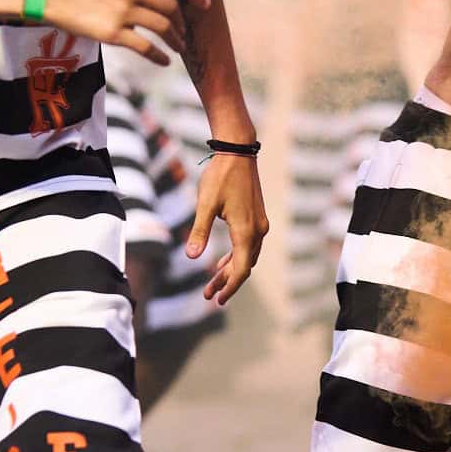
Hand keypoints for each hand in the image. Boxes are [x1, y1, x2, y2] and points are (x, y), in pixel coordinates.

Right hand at [44, 0, 208, 66]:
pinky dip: (159, 56)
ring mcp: (123, 10)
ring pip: (162, 27)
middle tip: (184, 31)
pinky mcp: (112, 32)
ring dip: (175, 40)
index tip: (205, 6)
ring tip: (178, 47)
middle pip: (171, 7)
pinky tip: (164, 61)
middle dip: (182, 22)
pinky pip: (144, 46)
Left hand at [188, 150, 267, 303]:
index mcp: (246, 231)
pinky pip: (248, 245)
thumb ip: (199, 232)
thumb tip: (191, 257)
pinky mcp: (256, 217)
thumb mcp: (205, 204)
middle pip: (244, 265)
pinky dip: (235, 256)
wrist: (238, 152)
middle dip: (226, 282)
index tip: (218, 299)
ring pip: (247, 256)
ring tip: (212, 283)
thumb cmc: (220, 176)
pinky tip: (221, 261)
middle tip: (209, 296)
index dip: (230, 286)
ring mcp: (259, 224)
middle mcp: (257, 230)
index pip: (241, 269)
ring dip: (230, 270)